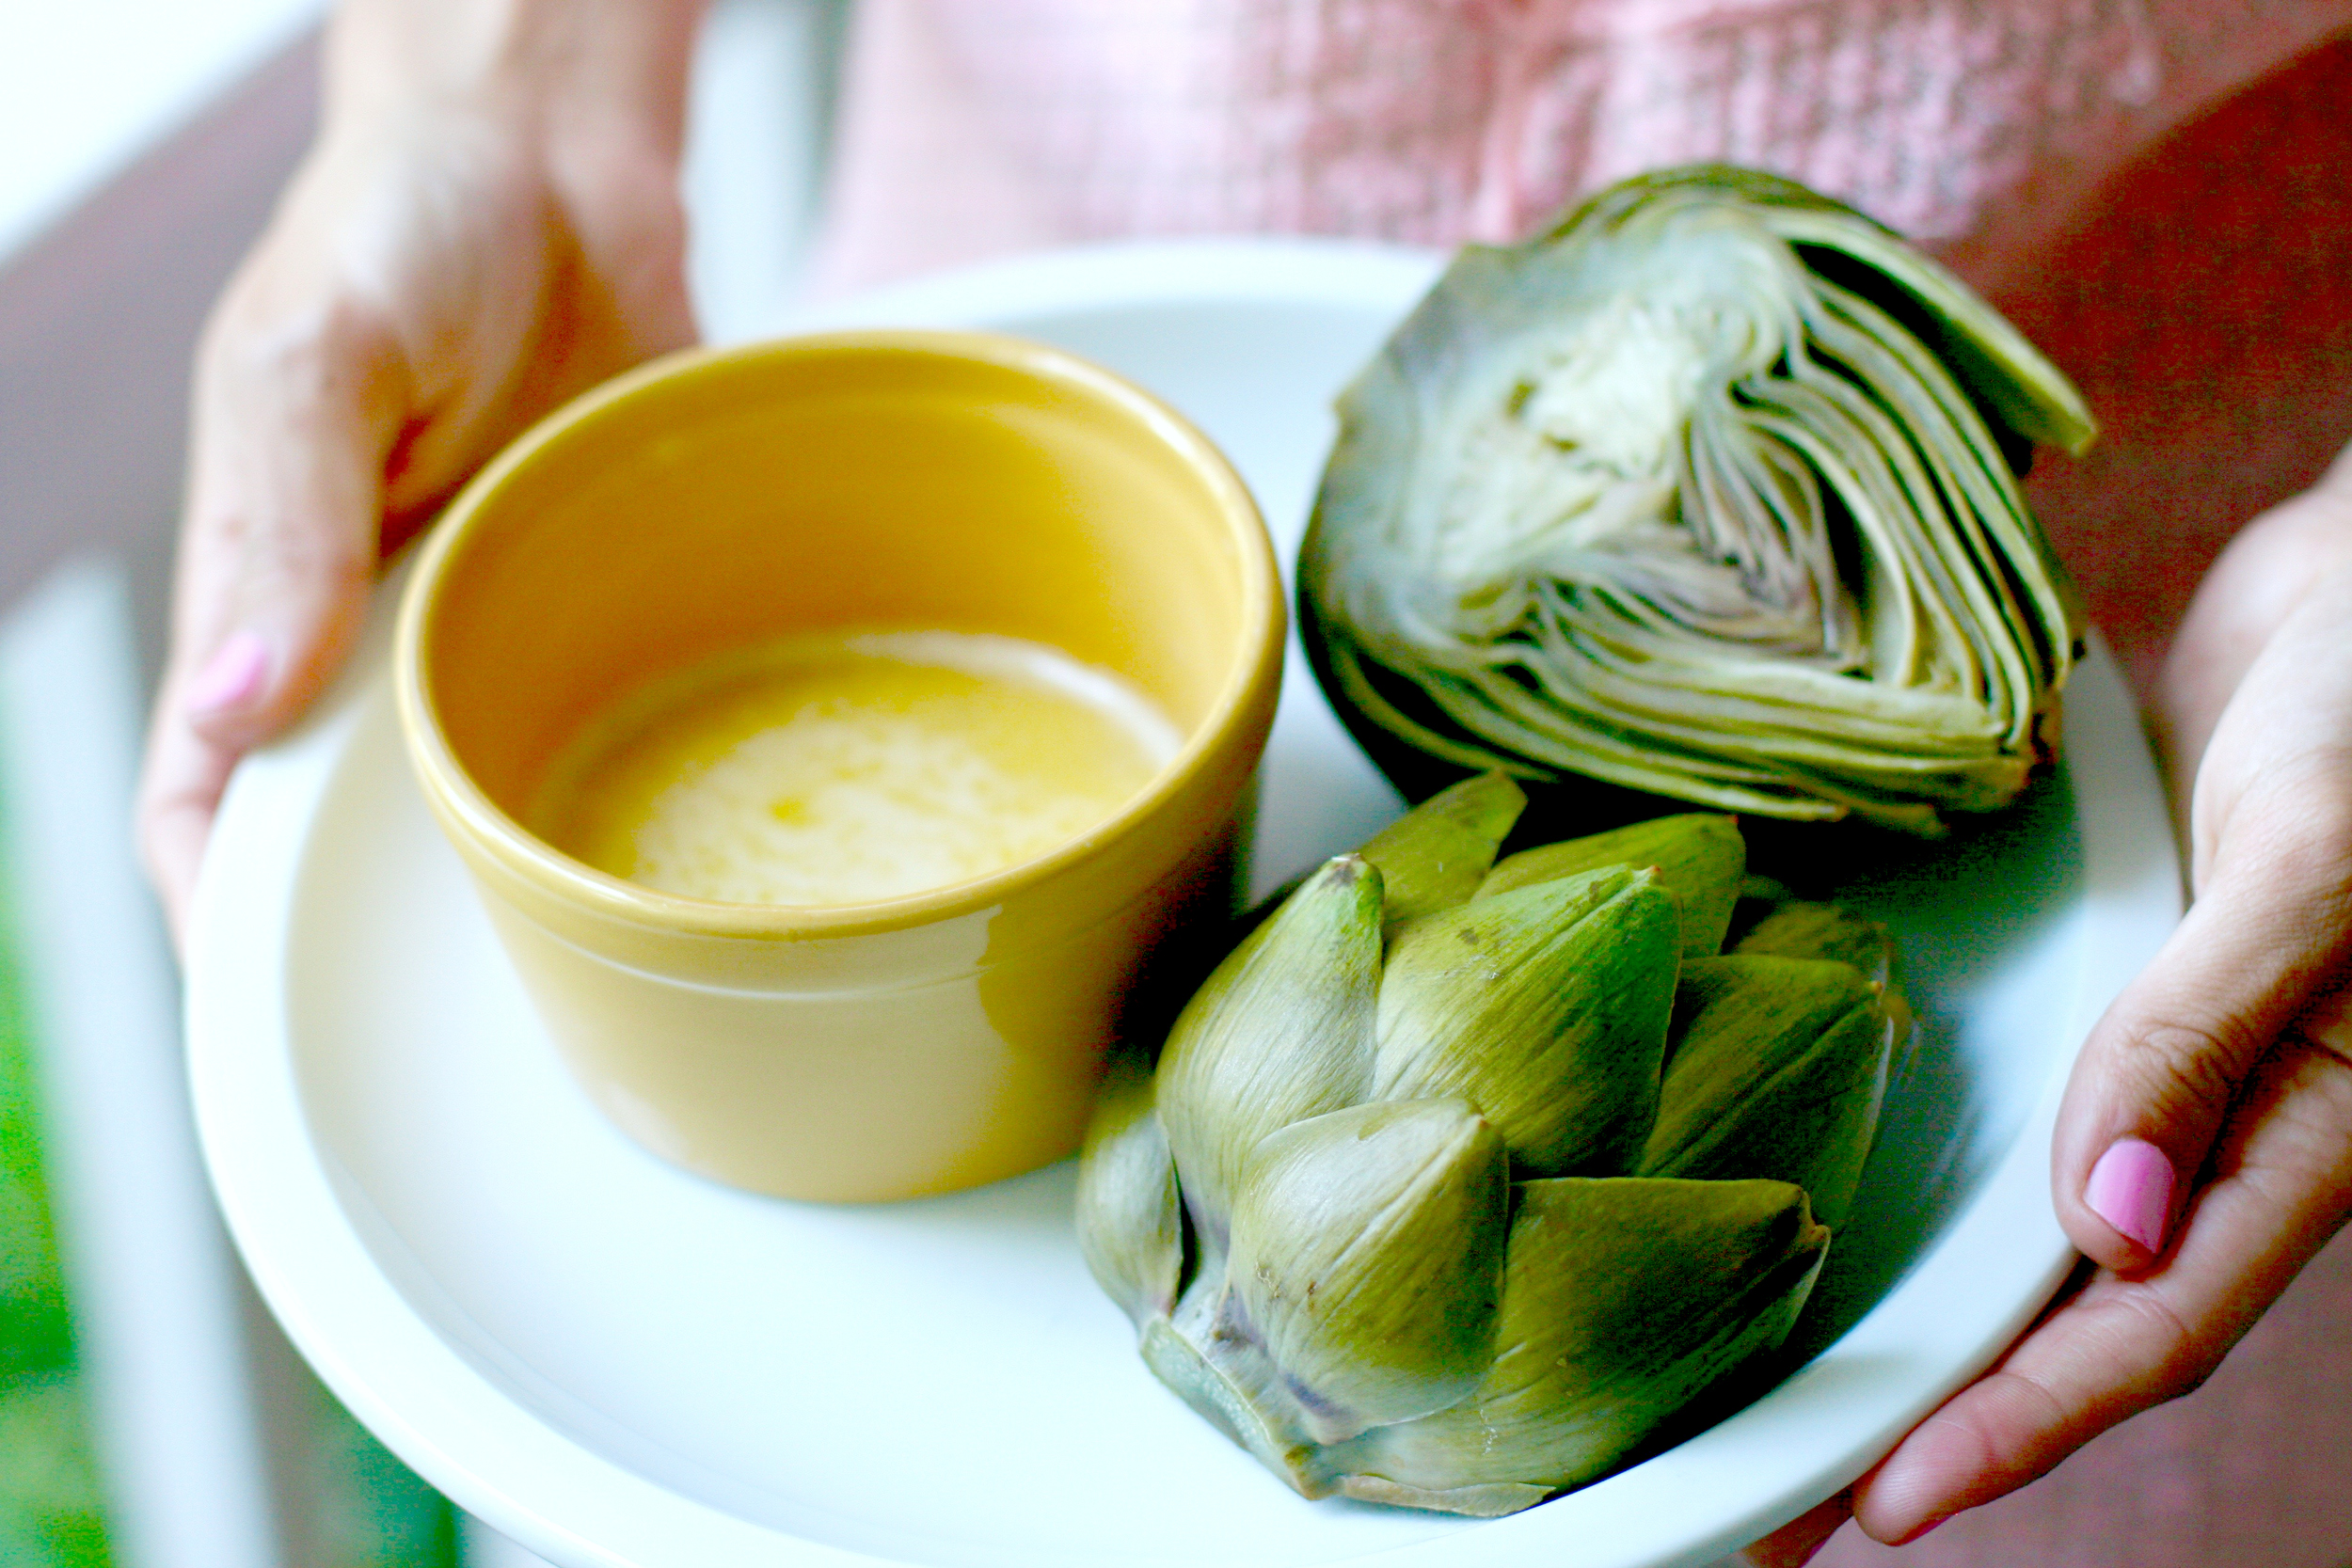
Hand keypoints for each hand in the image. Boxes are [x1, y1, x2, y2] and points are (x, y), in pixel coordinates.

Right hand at [136, 0, 702, 945]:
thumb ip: (281, 516)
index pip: (205, 800)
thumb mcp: (320, 350)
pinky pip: (600, 719)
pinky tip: (691, 845)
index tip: (278, 1016)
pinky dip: (629, 785)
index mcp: (265, 600)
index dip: (222, 918)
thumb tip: (233, 697)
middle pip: (355, 840)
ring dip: (525, 884)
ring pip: (484, 805)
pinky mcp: (597, 604)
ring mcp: (490, 633)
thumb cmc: (406, 227)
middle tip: (485, 1030)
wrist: (556, 161)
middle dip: (396, 945)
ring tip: (599, 974)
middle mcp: (373, 644)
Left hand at [1746, 444, 2351, 1564]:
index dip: (2020, 1424)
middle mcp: (2217, 1127)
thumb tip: (2102, 1230)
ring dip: (1914, 1315)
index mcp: (2306, 1132)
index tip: (1886, 1502)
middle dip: (1936, 1412)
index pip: (2148, 1323)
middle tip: (1779, 1501)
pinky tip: (1813, 1201)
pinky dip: (1923, 1177)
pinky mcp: (2089, 995)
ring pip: (2023, 1231)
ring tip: (1767, 1387)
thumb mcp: (2310, 867)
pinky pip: (2003, 1113)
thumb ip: (2211, 1035)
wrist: (2346, 599)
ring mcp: (2145, 1066)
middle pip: (2066, 1313)